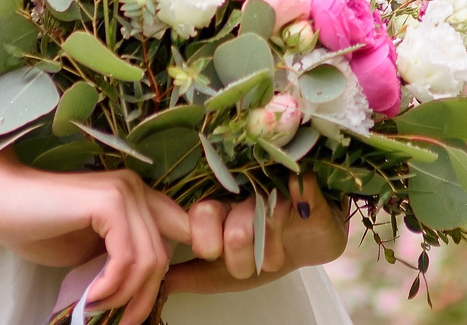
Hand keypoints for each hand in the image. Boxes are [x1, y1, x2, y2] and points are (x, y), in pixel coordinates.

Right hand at [0, 163, 190, 320]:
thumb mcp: (93, 250)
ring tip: (97, 310)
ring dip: (124, 296)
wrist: (0, 202)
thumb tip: (148, 292)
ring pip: (149, 261)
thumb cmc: (40, 226)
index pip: (179, 235)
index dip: (168, 275)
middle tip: (121, 323)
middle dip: (143, 298)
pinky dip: (111, 286)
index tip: (142, 308)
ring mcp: (125, 192)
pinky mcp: (109, 202)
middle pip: (163, 257)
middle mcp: (137, 189)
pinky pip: (127, 258)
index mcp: (137, 198)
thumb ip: (123, 259)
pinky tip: (90, 296)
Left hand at [167, 176, 346, 291]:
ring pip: (260, 216)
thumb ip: (190, 277)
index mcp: (219, 211)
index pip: (200, 214)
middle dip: (235, 253)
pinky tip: (300, 216)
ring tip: (274, 259)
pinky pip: (299, 188)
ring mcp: (274, 186)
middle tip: (245, 267)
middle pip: (223, 214)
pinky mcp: (304, 183)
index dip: (205, 239)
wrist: (310, 243)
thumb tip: (156, 283)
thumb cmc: (263, 254)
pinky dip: (301, 205)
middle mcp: (242, 194)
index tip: (214, 255)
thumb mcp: (224, 273)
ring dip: (269, 251)